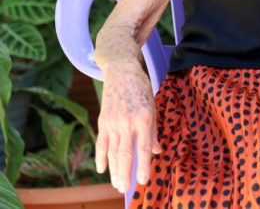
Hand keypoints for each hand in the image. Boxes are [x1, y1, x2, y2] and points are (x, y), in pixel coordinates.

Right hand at [95, 64, 160, 193]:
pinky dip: (101, 157)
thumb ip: (153, 131)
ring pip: (112, 152)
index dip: (144, 166)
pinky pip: (101, 143)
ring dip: (114, 170)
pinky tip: (102, 169)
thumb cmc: (141, 88)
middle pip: (125, 154)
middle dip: (125, 174)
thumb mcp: (153, 106)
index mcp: (144, 117)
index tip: (143, 182)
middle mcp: (128, 121)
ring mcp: (113, 122)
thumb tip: (155, 151)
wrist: (121, 71)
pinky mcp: (103, 121)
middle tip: (126, 190)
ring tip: (117, 184)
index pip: (144, 147)